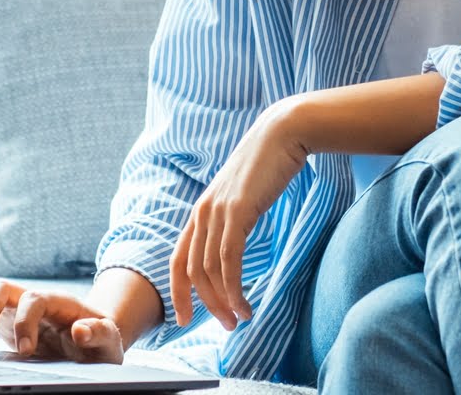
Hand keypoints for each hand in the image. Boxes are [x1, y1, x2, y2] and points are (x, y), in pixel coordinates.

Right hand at [0, 278, 123, 362]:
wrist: (94, 338)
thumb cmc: (101, 342)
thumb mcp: (109, 341)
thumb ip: (99, 334)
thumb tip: (80, 329)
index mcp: (59, 303)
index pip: (35, 300)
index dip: (26, 322)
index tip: (25, 350)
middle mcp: (35, 299)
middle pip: (6, 287)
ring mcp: (18, 306)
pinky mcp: (6, 317)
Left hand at [170, 99, 306, 331]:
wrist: (281, 133)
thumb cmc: (267, 165)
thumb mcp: (242, 194)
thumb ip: (232, 216)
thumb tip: (235, 241)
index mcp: (201, 209)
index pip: (178, 259)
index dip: (178, 292)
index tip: (186, 318)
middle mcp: (203, 211)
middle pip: (193, 272)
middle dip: (206, 305)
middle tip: (226, 326)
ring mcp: (218, 211)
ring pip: (210, 271)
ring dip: (223, 302)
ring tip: (240, 320)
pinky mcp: (237, 211)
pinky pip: (229, 261)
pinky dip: (235, 289)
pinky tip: (246, 304)